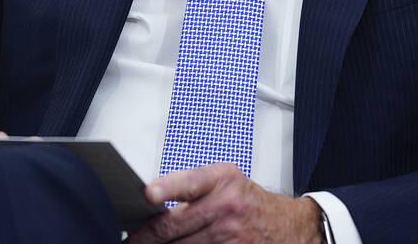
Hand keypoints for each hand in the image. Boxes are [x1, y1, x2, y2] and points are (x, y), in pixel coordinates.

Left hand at [126, 162, 320, 243]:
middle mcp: (227, 207)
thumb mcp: (226, 180)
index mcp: (222, 180)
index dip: (166, 188)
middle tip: (128, 241)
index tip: (147, 194)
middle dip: (145, 237)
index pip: (190, 182)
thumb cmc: (249, 202)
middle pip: (173, 227)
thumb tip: (150, 200)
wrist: (289, 227)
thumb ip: (190, 187)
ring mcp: (230, 237)